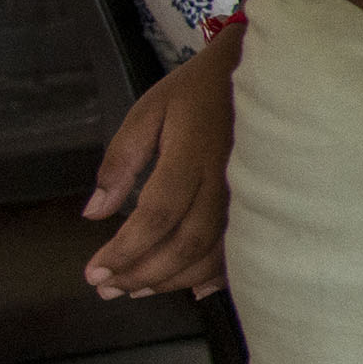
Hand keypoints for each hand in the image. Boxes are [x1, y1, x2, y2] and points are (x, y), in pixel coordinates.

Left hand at [81, 23, 241, 300]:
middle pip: (185, 242)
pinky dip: (217, 275)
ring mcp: (251, 194)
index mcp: (193, 154)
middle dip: (143, 272)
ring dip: (173, 279)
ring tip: (136, 290)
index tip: (94, 273)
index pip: (156, 215)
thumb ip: (121, 160)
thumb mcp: (150, 109)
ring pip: (214, 252)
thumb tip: (95, 213)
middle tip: (107, 289)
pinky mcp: (263, 200)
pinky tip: (194, 290)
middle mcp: (226, 181)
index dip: (125, 250)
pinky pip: (243, 248)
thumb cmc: (201, 88)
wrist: (268, 72)